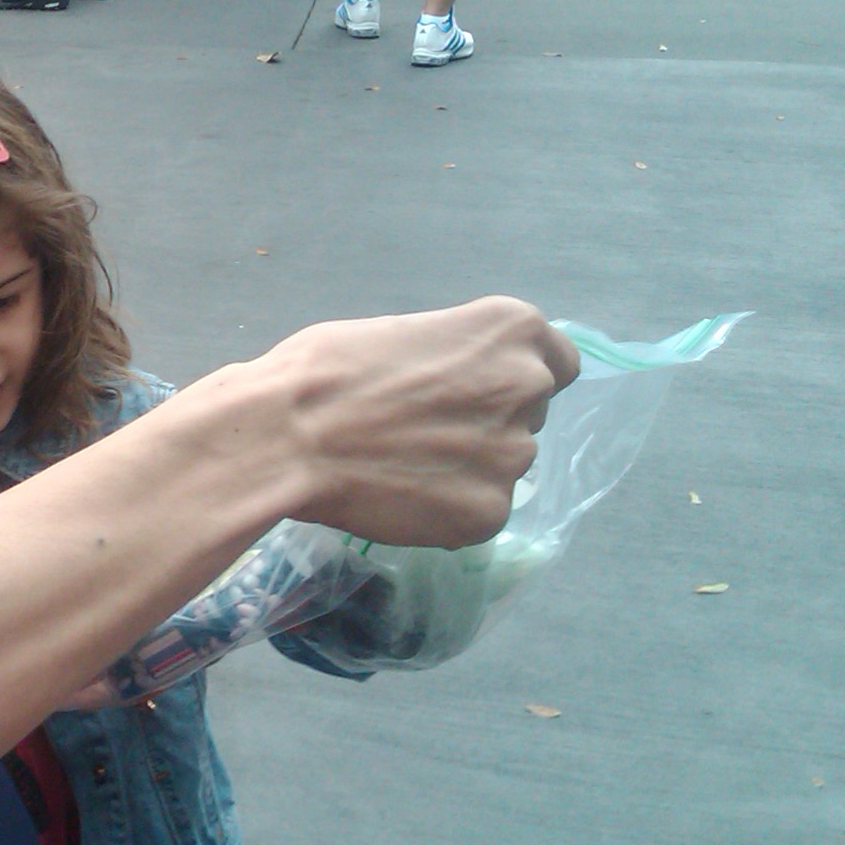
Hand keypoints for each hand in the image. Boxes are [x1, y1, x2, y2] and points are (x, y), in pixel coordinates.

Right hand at [270, 297, 578, 549]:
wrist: (285, 435)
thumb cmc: (324, 369)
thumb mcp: (399, 334)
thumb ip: (451, 358)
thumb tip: (452, 388)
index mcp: (511, 330)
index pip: (559, 362)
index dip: (515, 378)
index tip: (478, 392)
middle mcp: (527, 388)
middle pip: (527, 414)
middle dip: (485, 422)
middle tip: (422, 430)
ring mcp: (514, 456)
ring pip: (501, 466)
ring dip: (466, 468)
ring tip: (400, 467)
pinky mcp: (489, 513)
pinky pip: (477, 511)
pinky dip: (446, 510)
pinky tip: (398, 497)